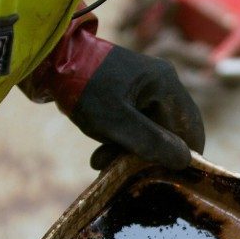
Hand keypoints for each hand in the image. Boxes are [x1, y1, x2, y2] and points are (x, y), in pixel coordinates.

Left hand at [20, 11, 202, 169]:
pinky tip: (101, 150)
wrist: (48, 59)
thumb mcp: (115, 121)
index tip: (167, 180)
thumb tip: (184, 161)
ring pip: (150, 130)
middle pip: (170, 132)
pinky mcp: (128, 91)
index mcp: (166, 84)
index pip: (191, 130)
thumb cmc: (83, 88)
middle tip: (123, 172)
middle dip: (148, 155)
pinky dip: (121, 139)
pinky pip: (135, 123)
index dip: (183, 157)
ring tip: (102, 160)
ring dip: (129, 150)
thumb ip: (151, 142)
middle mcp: (162, 83)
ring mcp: (144, 86)